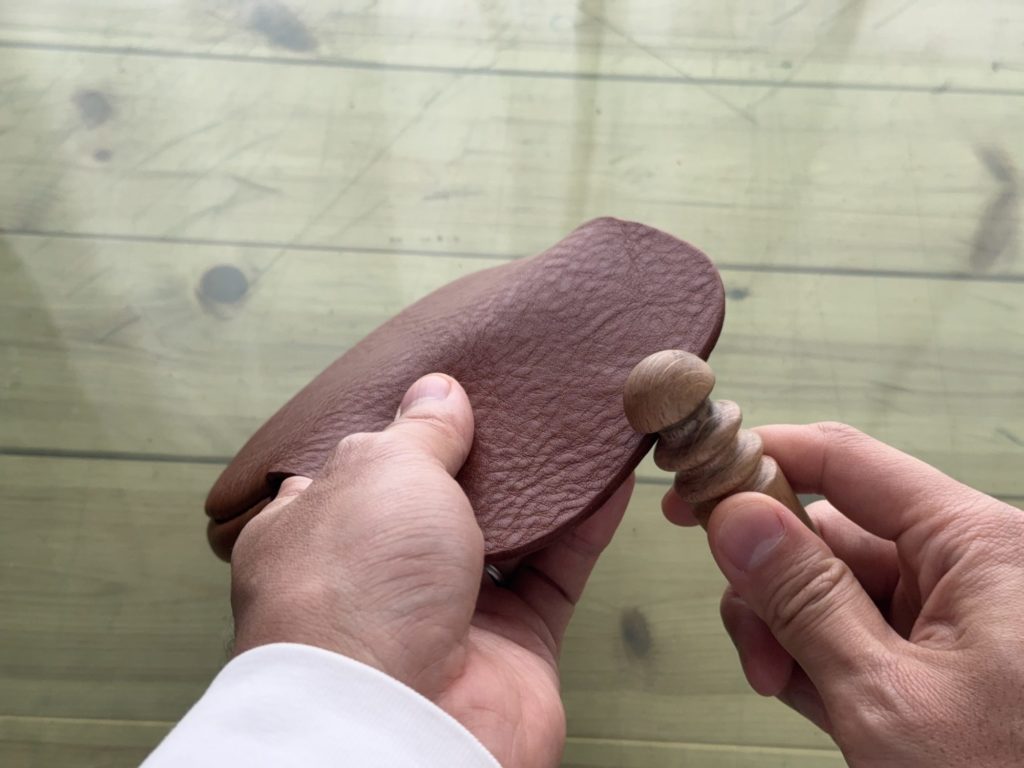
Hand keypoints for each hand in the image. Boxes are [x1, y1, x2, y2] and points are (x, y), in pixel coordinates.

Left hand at [230, 373, 633, 767]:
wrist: (399, 720)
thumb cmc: (358, 591)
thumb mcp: (383, 471)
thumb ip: (420, 430)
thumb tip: (439, 392)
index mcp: (315, 532)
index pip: (356, 471)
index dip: (399, 430)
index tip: (443, 393)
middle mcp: (377, 576)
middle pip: (437, 500)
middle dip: (477, 455)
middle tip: (516, 404)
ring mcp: (446, 614)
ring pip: (505, 535)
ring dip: (541, 487)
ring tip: (570, 428)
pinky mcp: (512, 646)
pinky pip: (558, 572)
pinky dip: (586, 526)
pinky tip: (607, 477)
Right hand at [664, 422, 1023, 766]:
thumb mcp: (886, 697)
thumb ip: (804, 600)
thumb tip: (735, 517)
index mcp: (979, 546)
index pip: (844, 461)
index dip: (759, 462)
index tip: (693, 484)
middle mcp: (969, 565)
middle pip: (829, 535)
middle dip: (775, 592)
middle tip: (759, 650)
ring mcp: (955, 612)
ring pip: (832, 588)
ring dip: (793, 637)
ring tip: (793, 690)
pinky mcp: (942, 652)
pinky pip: (855, 629)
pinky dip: (822, 662)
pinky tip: (826, 704)